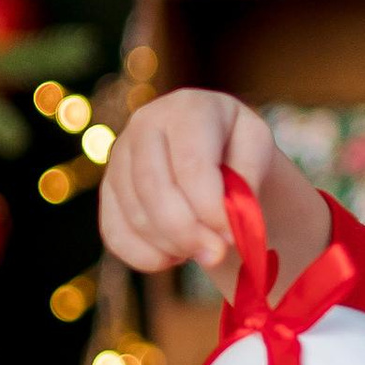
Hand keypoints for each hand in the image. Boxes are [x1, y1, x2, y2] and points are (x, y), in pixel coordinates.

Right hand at [99, 86, 329, 285]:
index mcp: (188, 108)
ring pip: (136, 216)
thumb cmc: (239, 152)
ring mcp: (119, 156)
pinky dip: (147, 257)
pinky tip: (176, 255)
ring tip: (204, 249)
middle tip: (217, 255)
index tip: (232, 236)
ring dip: (173, 246)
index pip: (191, 164)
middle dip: (187, 232)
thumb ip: (248, 183)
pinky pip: (115, 234)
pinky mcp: (108, 189)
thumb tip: (223, 229)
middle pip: (153, 188)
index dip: (211, 208)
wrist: (216, 153)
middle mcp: (145, 124)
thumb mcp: (257, 153)